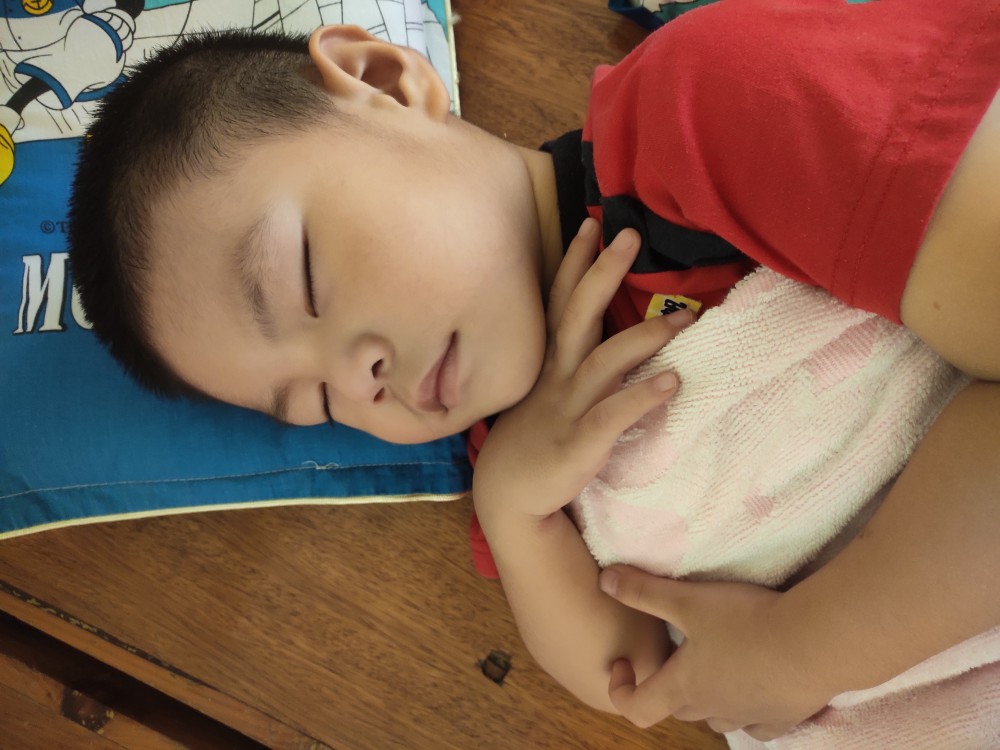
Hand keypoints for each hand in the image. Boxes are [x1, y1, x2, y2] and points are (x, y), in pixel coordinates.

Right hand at [473, 220, 690, 519]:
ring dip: (643, 336)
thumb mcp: (549, 390)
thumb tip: (606, 330)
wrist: (509, 495)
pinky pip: (612, 416)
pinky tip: (673, 382)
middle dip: (602, 273)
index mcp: (549, 362)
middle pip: (577, 315)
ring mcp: (566, 409)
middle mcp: (556, 377)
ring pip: (602, 362)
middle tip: (629, 235)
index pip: (560, 301)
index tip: (593, 223)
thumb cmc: (537, 436)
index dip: (576, 262)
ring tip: (685, 317)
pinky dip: (642, 397)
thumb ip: (574, 360)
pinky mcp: (579, 444)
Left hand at [599, 565, 832, 740]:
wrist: (816, 643)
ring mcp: (751, 717)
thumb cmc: (746, 622)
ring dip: (707, 697)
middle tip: (671, 650)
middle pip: (677, 708)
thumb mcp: (687, 599)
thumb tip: (604, 579)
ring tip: (712, 663)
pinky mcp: (784, 716)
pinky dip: (749, 708)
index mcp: (684, 687)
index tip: (625, 661)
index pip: (636, 709)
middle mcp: (714, 709)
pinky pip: (758, 723)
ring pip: (717, 718)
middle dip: (665, 684)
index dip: (621, 689)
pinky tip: (756, 685)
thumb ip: (643, 591)